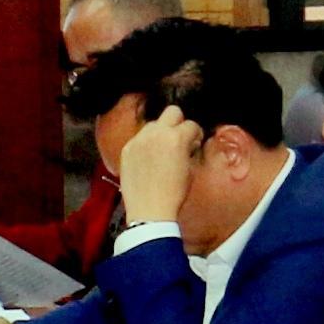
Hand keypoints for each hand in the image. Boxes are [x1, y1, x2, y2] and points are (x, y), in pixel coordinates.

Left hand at [113, 108, 201, 231]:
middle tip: (180, 138)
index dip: (196, 134)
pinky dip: (146, 144)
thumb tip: (189, 144)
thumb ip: (189, 150)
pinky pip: (139, 138)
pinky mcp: (127, 149)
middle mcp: (156, 134)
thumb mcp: (189, 170)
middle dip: (179, 122)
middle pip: (172, 112)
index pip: (191, 124)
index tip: (195, 141)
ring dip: (161, 132)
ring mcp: (139, 140)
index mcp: (176, 139)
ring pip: (153, 124)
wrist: (149, 211)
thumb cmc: (173, 194)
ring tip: (163, 150)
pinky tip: (149, 159)